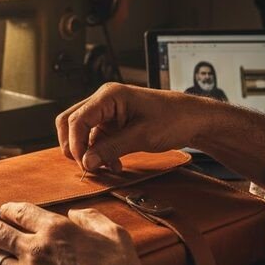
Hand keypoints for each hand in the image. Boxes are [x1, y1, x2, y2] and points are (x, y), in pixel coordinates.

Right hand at [55, 83, 264, 187]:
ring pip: (82, 133)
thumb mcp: (142, 136)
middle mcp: (103, 101)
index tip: (82, 163)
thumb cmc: (173, 119)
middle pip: (71, 122)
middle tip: (85, 165)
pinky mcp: (113, 123)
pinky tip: (114, 164)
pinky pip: (96, 139)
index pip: (77, 118)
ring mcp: (107, 112)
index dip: (74, 142)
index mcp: (109, 96)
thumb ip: (111, 148)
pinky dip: (100, 153)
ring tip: (104, 168)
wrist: (194, 119)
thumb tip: (86, 162)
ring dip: (89, 152)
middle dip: (75, 146)